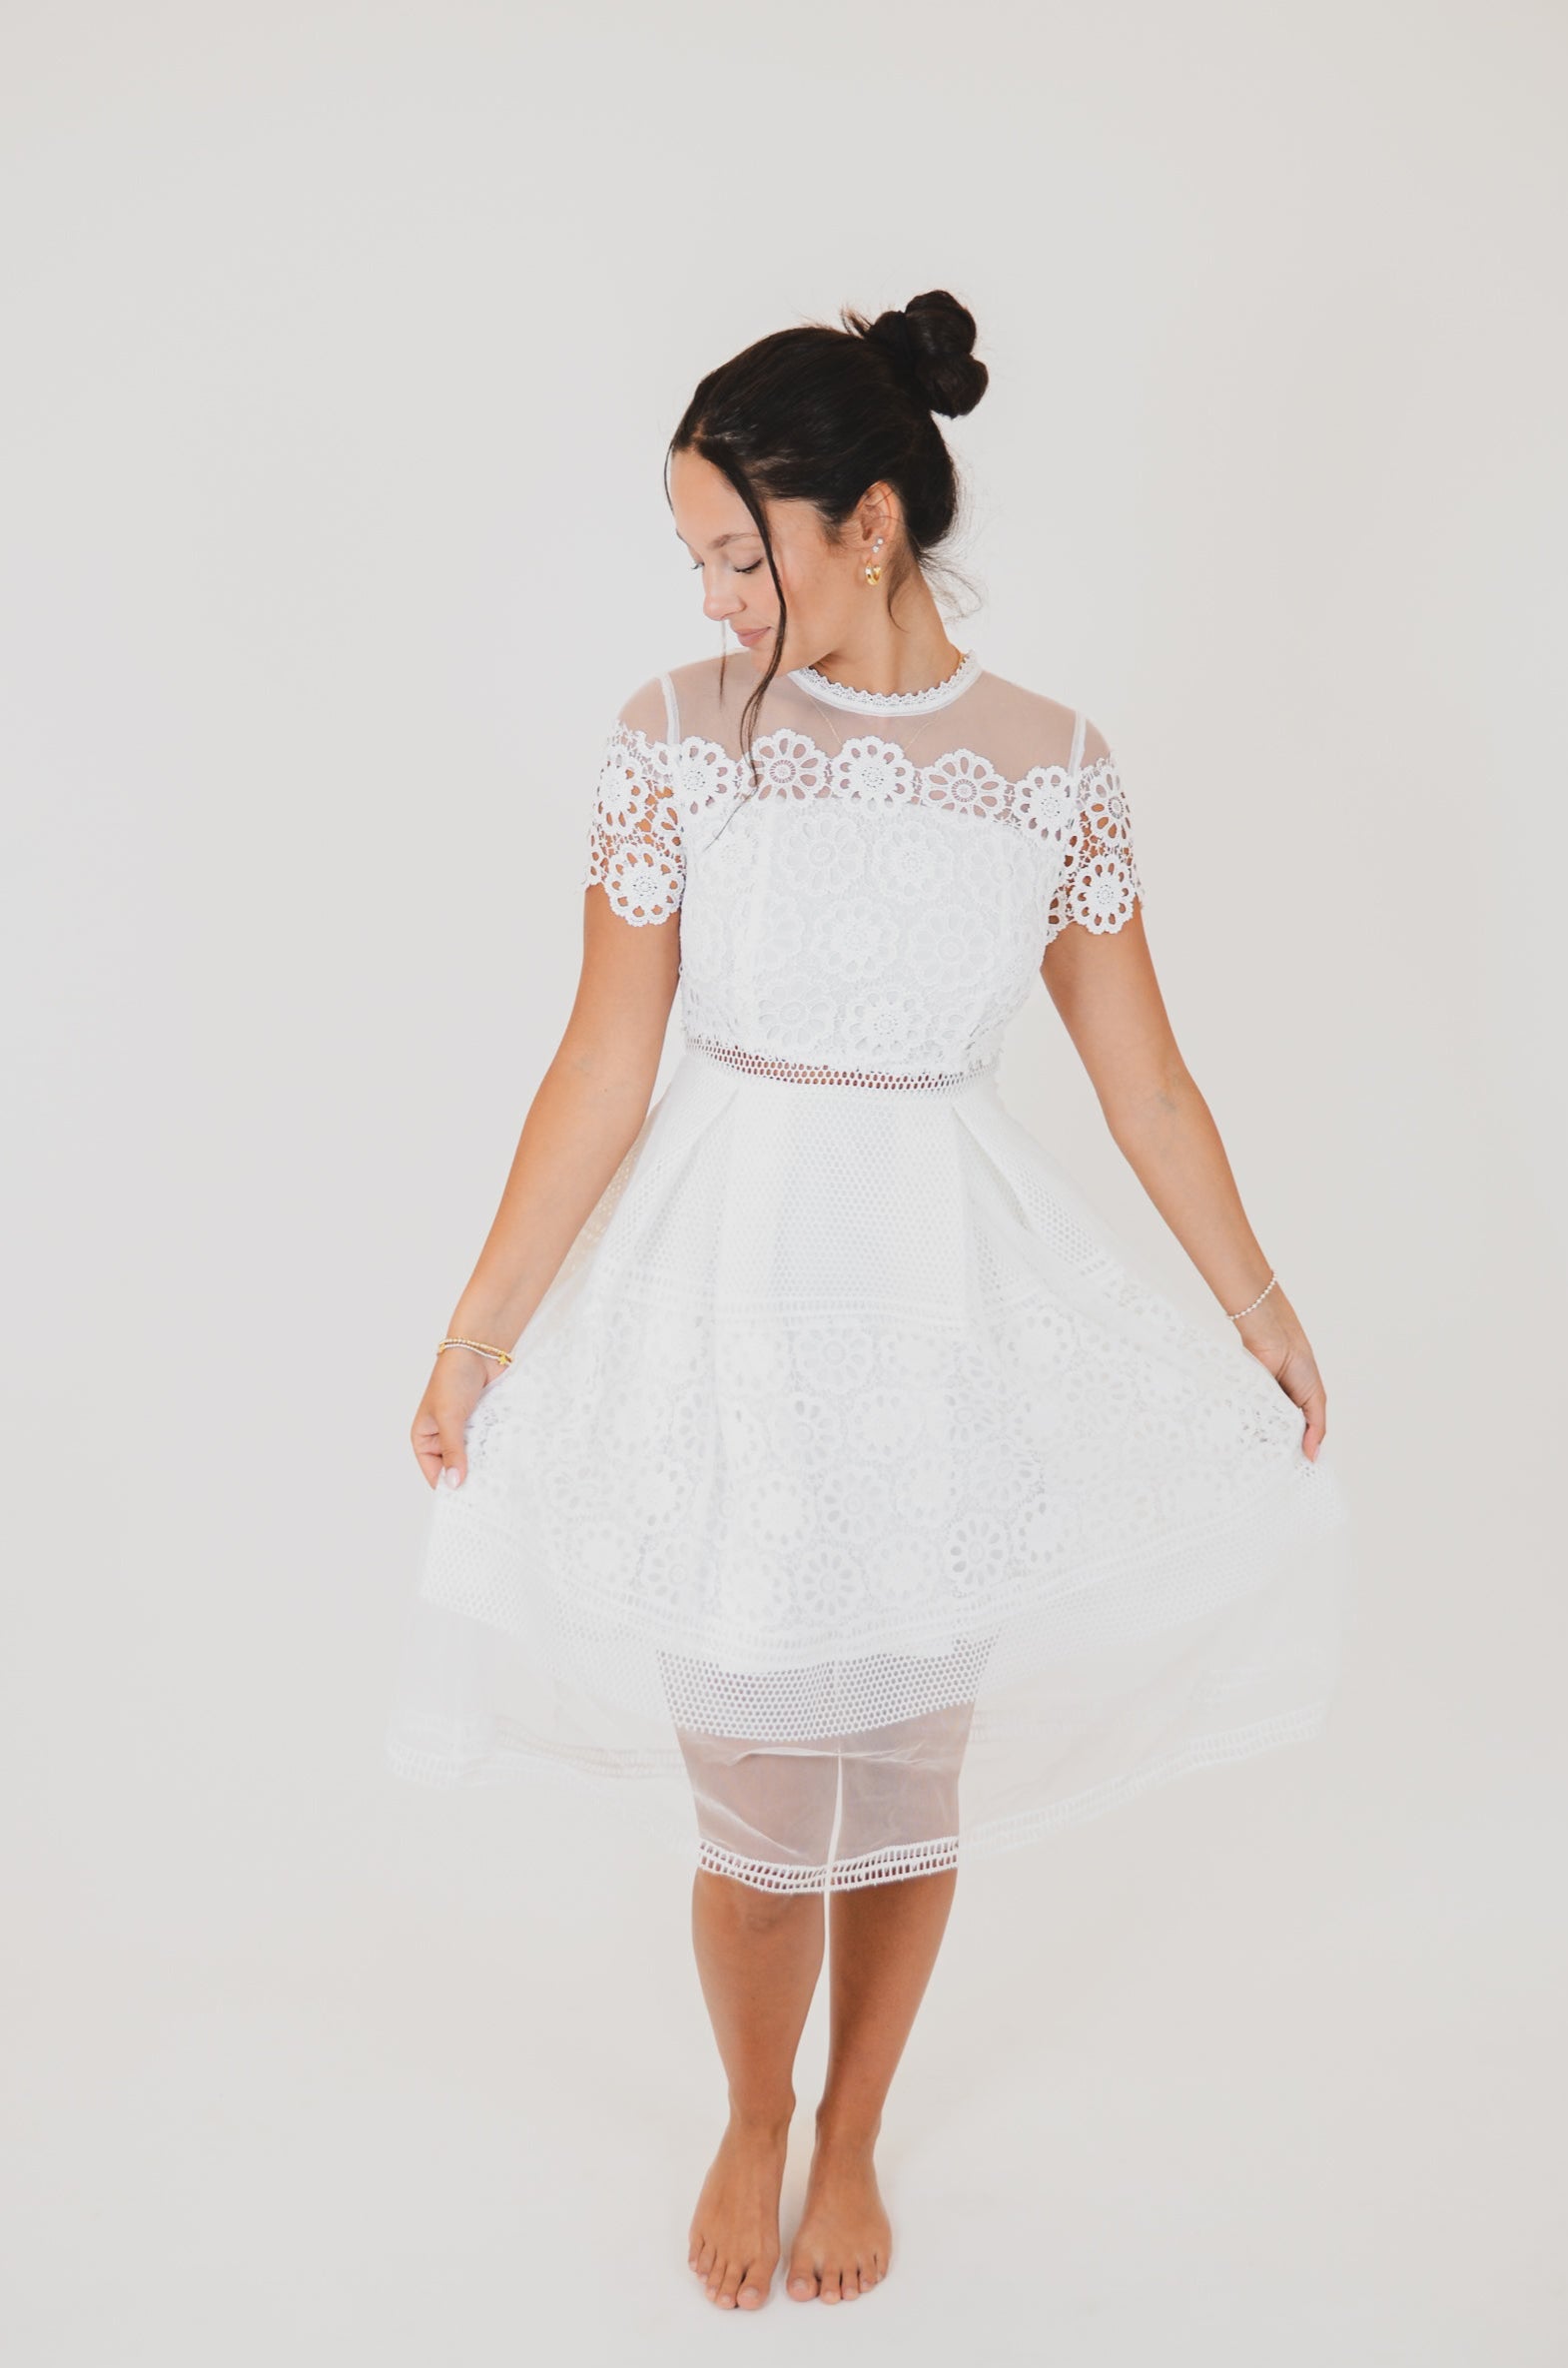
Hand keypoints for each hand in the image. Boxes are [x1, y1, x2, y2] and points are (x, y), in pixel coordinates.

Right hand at [410, 1346, 494, 1489]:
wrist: (479, 1350)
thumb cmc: (453, 1378)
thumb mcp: (449, 1418)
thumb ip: (453, 1451)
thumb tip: (454, 1483)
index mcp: (424, 1438)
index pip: (434, 1473)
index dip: (449, 1487)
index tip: (468, 1502)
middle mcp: (443, 1437)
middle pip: (456, 1467)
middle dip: (470, 1476)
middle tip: (488, 1494)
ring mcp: (465, 1431)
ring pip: (475, 1457)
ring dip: (486, 1463)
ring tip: (500, 1480)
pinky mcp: (484, 1423)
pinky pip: (489, 1444)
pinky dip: (496, 1450)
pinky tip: (507, 1461)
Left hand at [1234, 1290, 1328, 1461]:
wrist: (1274, 1339)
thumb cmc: (1299, 1362)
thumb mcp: (1316, 1398)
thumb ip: (1316, 1428)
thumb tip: (1313, 1456)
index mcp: (1296, 1410)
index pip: (1295, 1439)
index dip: (1295, 1454)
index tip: (1293, 1475)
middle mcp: (1276, 1410)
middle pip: (1275, 1439)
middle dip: (1276, 1453)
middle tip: (1274, 1473)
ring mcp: (1259, 1406)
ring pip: (1259, 1433)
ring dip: (1260, 1443)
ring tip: (1260, 1462)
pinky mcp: (1245, 1400)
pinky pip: (1245, 1419)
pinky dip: (1248, 1429)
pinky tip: (1248, 1443)